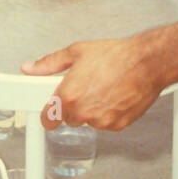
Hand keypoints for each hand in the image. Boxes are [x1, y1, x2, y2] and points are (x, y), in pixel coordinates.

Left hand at [22, 35, 163, 131]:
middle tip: (84, 88)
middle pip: (68, 119)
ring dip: (92, 110)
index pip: (47, 119)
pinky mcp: (117, 126)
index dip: (48, 113)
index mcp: (69, 96)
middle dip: (73, 106)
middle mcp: (83, 112)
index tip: (50, 110)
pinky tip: (114, 96)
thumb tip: (31, 68)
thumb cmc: (116, 56)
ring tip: (103, 88)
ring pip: (88, 122)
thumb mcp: (77, 52)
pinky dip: (108, 113)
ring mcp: (101, 121)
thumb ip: (49, 64)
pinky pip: (105, 124)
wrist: (147, 63)